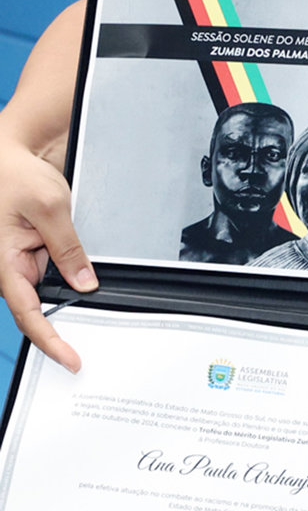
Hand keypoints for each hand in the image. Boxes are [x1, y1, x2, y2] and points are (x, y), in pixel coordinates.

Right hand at [0, 136, 96, 371]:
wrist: (14, 152)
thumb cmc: (16, 174)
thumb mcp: (49, 208)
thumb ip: (67, 247)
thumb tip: (84, 282)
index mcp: (3, 262)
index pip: (27, 313)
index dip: (49, 340)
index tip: (70, 358)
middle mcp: (11, 265)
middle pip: (40, 304)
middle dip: (66, 317)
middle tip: (95, 338)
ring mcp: (24, 258)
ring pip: (52, 286)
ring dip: (72, 289)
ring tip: (96, 290)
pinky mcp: (37, 248)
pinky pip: (57, 268)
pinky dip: (74, 271)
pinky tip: (89, 272)